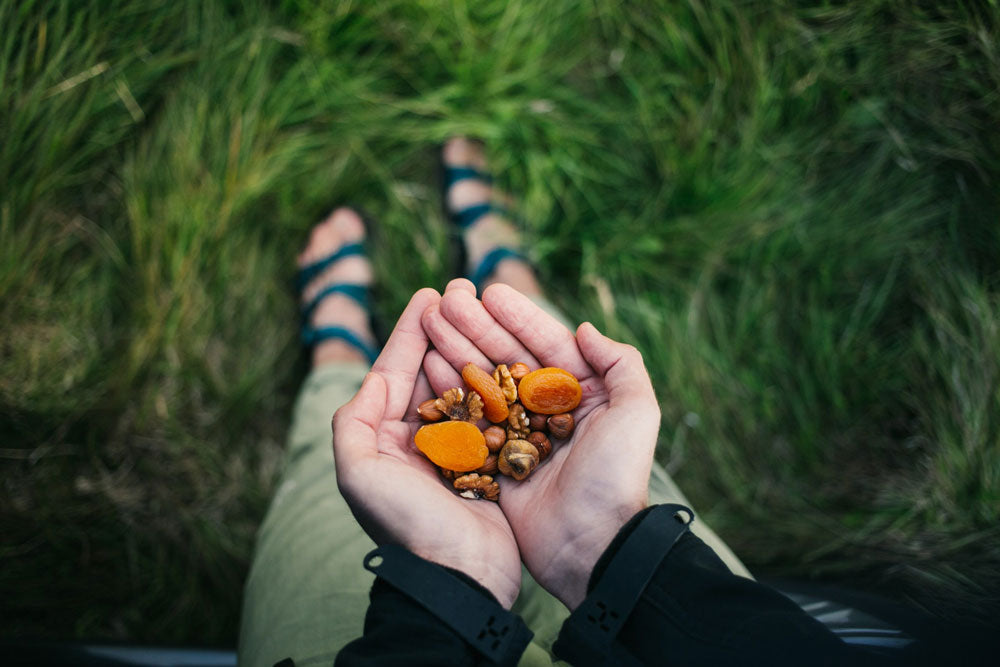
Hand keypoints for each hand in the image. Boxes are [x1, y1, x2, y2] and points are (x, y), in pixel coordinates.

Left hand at [333, 288, 521, 607]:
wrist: (458, 577)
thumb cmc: (406, 525)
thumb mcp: (359, 474)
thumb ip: (355, 422)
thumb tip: (375, 380)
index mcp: (382, 439)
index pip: (393, 372)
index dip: (408, 332)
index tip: (427, 293)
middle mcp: (415, 440)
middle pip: (428, 372)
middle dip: (442, 331)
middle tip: (461, 291)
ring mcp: (453, 450)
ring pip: (461, 386)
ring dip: (469, 348)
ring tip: (484, 312)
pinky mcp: (487, 462)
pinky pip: (491, 411)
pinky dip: (496, 382)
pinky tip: (509, 354)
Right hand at [421, 281, 660, 608]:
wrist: (591, 545)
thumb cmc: (616, 477)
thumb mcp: (636, 413)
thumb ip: (621, 364)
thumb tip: (584, 327)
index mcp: (582, 393)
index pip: (546, 343)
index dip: (518, 316)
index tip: (489, 291)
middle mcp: (547, 409)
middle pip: (506, 356)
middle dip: (476, 326)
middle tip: (446, 298)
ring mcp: (517, 433)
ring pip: (482, 382)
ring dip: (456, 350)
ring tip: (429, 321)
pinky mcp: (494, 458)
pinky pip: (467, 418)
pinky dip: (448, 391)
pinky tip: (427, 365)